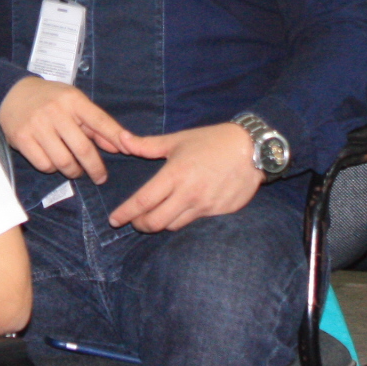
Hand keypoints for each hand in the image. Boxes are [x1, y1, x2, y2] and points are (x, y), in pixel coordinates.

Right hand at [0, 76, 139, 182]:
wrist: (13, 93)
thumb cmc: (51, 100)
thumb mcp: (75, 103)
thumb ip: (96, 125)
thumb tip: (120, 146)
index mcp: (72, 100)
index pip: (100, 121)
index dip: (116, 137)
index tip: (130, 151)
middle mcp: (55, 111)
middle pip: (83, 149)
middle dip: (95, 168)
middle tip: (99, 177)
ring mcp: (37, 125)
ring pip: (63, 161)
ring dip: (73, 171)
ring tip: (75, 170)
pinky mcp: (22, 138)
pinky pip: (44, 164)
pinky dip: (52, 168)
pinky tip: (53, 162)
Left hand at [105, 122, 262, 231]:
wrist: (252, 149)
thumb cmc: (212, 141)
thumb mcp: (178, 139)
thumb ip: (147, 145)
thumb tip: (121, 140)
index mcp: (174, 175)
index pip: (143, 201)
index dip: (125, 213)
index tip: (114, 220)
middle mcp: (188, 194)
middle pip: (155, 222)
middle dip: (140, 225)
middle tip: (134, 221)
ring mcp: (205, 206)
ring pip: (174, 225)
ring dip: (161, 223)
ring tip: (155, 216)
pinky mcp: (219, 212)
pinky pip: (194, 222)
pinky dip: (182, 220)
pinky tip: (179, 212)